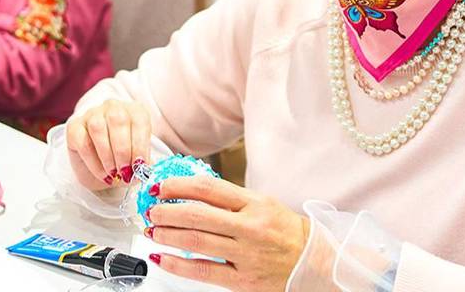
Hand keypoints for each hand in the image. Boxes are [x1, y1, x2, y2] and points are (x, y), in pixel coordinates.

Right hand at [65, 99, 151, 189]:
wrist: (101, 168)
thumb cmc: (123, 161)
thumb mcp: (136, 161)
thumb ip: (141, 165)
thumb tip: (141, 171)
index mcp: (134, 111)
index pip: (139, 121)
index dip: (140, 145)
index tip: (140, 167)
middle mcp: (113, 107)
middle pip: (117, 120)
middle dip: (123, 150)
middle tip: (125, 172)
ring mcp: (91, 114)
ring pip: (98, 128)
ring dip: (107, 155)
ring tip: (114, 173)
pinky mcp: (74, 127)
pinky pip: (83, 142)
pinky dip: (94, 162)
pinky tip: (102, 174)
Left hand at [144, 176, 312, 291]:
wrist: (313, 262)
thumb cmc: (285, 231)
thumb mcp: (263, 204)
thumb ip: (230, 198)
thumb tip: (189, 192)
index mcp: (254, 204)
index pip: (208, 189)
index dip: (177, 186)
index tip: (160, 187)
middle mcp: (250, 227)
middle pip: (197, 215)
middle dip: (166, 211)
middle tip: (151, 210)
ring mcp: (246, 254)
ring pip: (196, 242)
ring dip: (167, 235)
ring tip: (153, 231)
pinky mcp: (243, 280)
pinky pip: (203, 271)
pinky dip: (178, 264)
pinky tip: (163, 258)